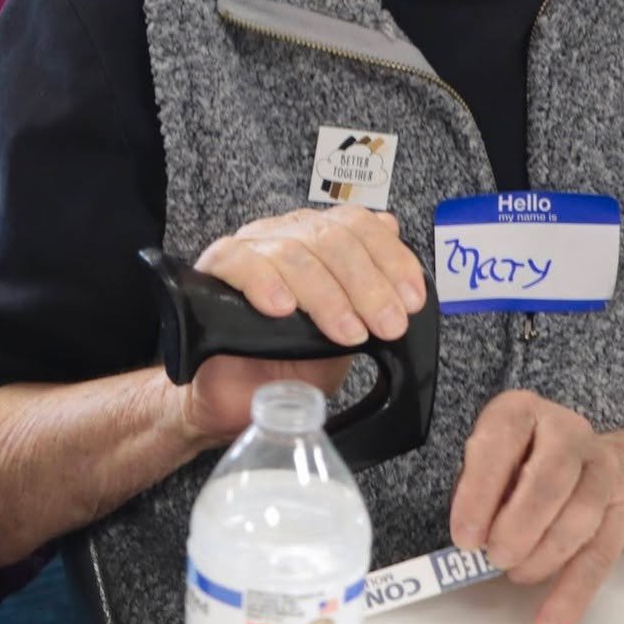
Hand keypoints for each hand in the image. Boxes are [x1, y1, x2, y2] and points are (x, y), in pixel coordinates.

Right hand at [173, 206, 426, 445]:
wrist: (238, 398)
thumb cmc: (289, 362)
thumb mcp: (346, 334)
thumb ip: (371, 300)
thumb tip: (401, 261)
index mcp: (319, 241)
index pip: (358, 225)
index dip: (390, 258)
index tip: (410, 300)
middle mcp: (285, 236)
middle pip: (330, 236)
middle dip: (367, 284)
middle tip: (386, 325)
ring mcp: (249, 249)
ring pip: (290, 250)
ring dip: (325, 293)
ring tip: (344, 330)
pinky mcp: (213, 271)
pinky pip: (237, 260)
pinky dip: (263, 281)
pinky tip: (282, 308)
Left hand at [448, 392, 623, 623]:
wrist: (585, 460)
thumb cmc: (520, 463)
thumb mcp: (490, 461)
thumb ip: (479, 490)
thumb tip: (471, 539)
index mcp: (521, 412)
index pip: (500, 445)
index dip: (480, 493)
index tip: (465, 538)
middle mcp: (568, 430)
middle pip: (549, 481)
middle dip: (519, 528)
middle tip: (494, 558)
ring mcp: (604, 467)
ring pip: (579, 518)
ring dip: (543, 557)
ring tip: (516, 574)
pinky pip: (600, 556)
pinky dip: (571, 595)